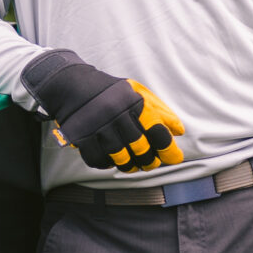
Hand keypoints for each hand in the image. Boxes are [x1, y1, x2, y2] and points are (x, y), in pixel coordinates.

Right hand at [23, 50, 187, 172]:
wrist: (73, 86)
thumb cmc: (111, 93)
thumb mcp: (138, 93)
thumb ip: (159, 111)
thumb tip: (179, 132)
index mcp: (135, 103)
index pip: (158, 132)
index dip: (168, 150)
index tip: (173, 158)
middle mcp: (118, 115)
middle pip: (140, 150)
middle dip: (149, 161)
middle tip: (150, 164)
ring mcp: (99, 126)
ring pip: (120, 158)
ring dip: (128, 166)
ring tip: (131, 164)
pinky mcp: (82, 136)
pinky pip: (98, 160)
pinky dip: (105, 164)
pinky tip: (110, 160)